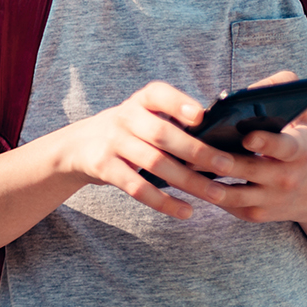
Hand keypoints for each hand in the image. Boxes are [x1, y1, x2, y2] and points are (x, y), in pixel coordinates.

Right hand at [46, 81, 239, 216]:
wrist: (79, 146)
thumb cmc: (131, 131)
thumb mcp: (145, 115)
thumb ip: (176, 121)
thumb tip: (226, 139)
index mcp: (141, 101)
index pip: (159, 95)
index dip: (178, 103)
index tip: (201, 116)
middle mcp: (125, 117)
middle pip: (162, 134)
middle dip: (197, 151)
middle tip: (227, 166)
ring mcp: (112, 142)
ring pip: (154, 163)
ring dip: (188, 181)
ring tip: (217, 195)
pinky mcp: (103, 167)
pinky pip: (136, 187)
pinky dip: (163, 202)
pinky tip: (185, 211)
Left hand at [196, 72, 306, 225]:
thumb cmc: (305, 144)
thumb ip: (285, 89)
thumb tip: (248, 88)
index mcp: (299, 151)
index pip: (284, 147)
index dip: (265, 142)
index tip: (246, 136)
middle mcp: (286, 178)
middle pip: (246, 169)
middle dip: (216, 159)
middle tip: (189, 147)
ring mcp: (270, 199)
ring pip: (229, 193)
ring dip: (203, 181)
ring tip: (179, 163)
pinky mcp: (255, 214)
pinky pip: (224, 204)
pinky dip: (204, 192)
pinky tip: (183, 179)